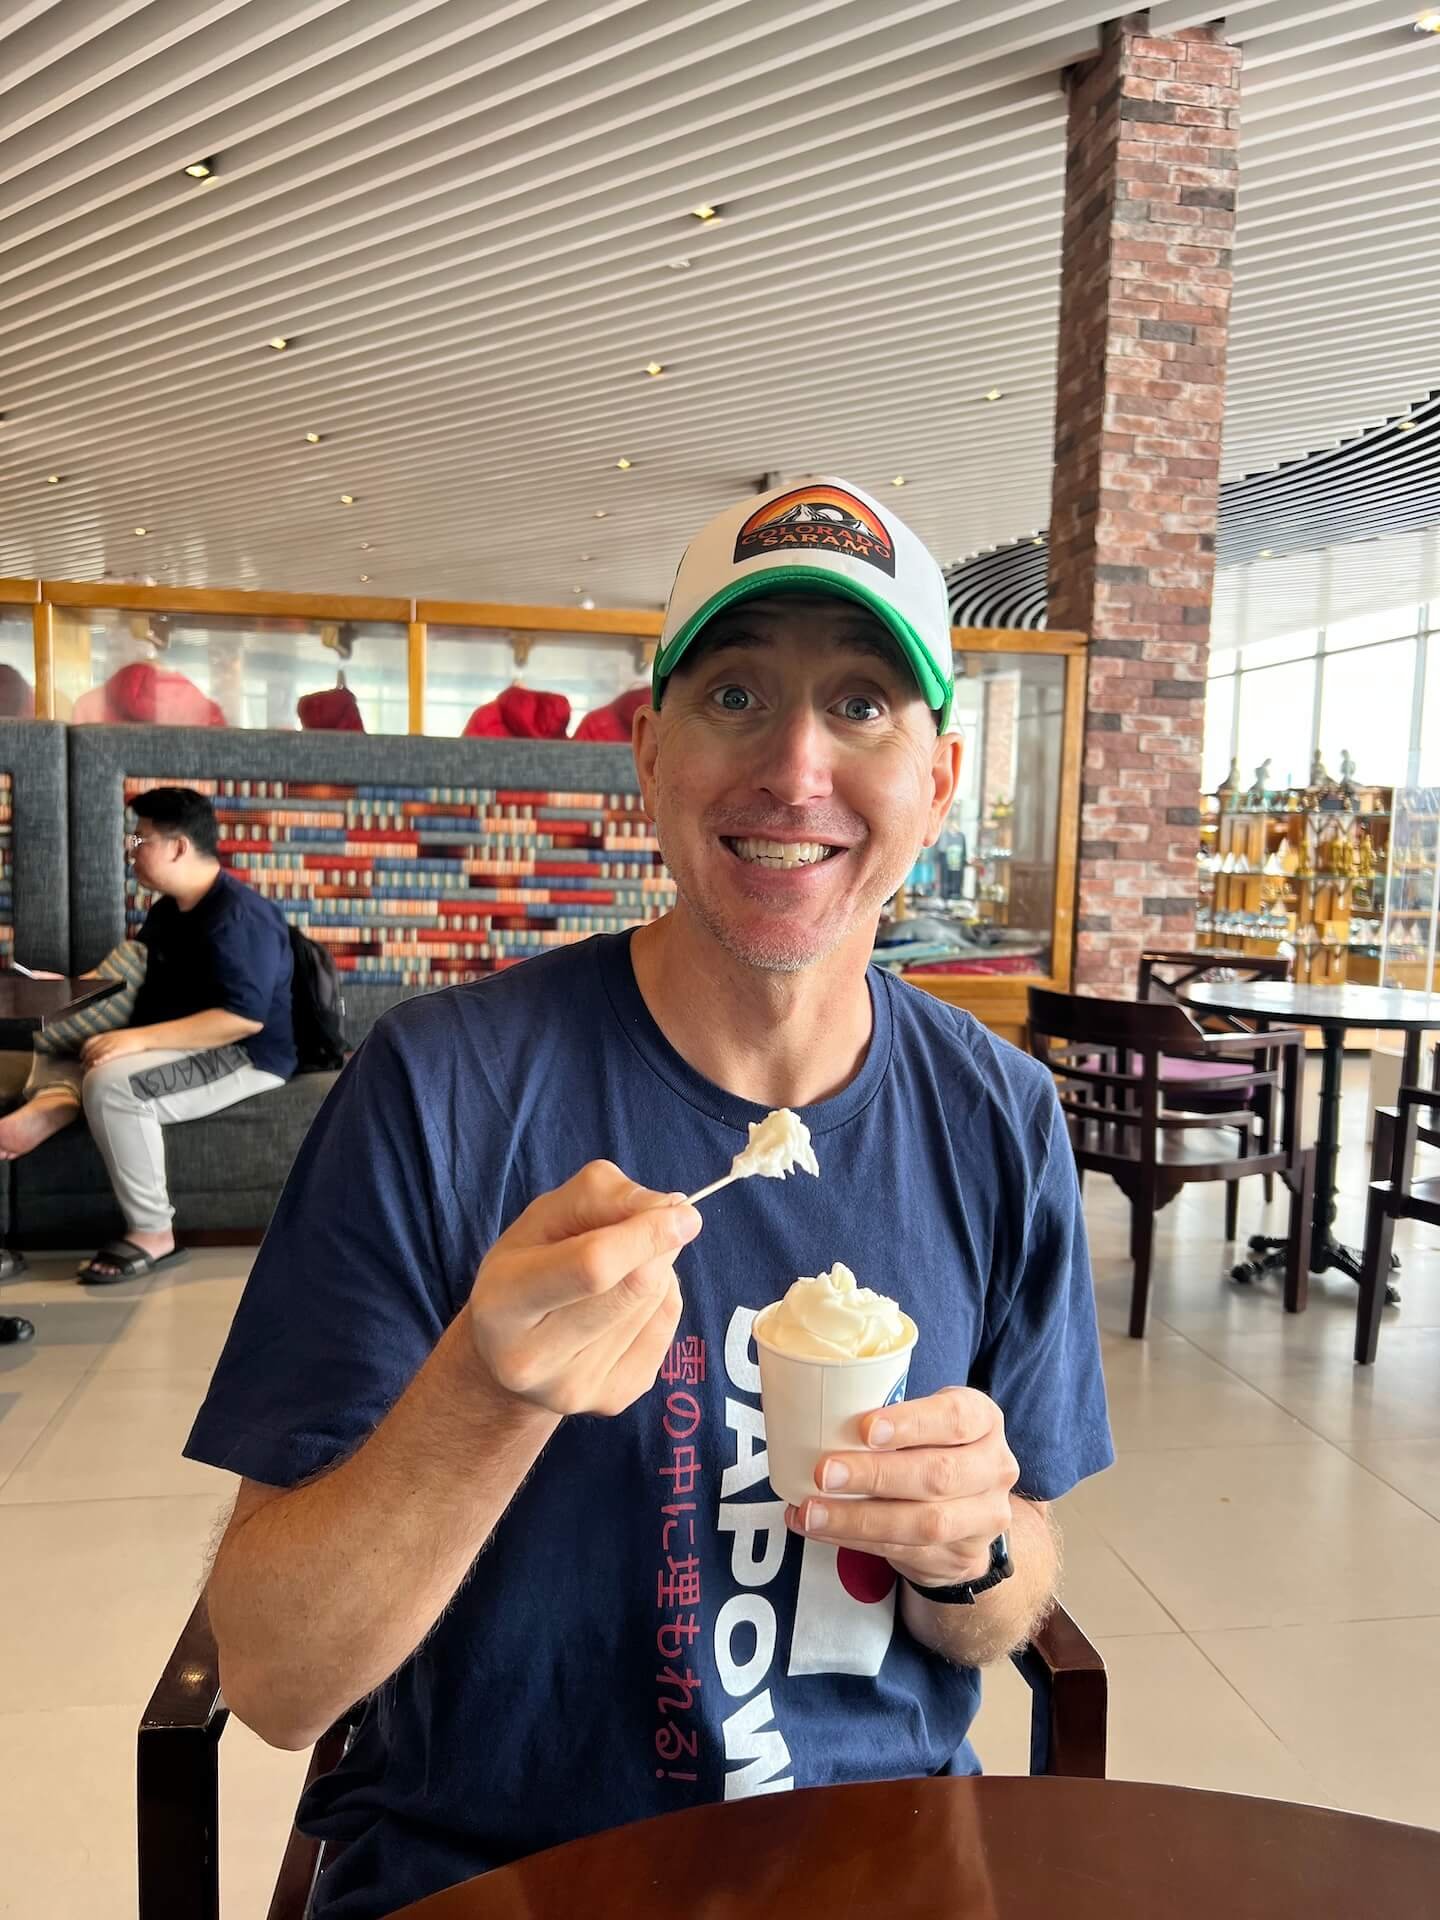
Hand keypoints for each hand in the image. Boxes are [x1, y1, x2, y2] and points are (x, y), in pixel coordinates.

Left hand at [80, 1028, 148, 1067]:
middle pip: (92, 1049)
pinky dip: (99, 1059)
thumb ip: (112, 1042)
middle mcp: (108, 1039)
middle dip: (86, 1058)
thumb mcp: (121, 1037)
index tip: (82, 1056)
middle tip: (83, 1067)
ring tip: (87, 1069)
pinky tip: (95, 1064)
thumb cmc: (136, 1038)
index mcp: (108, 1035)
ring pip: (97, 1052)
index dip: (84, 1049)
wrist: (146, 1036)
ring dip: (90, 1061)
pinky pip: (106, 1055)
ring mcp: (113, 1044)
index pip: (90, 1041)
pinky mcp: (119, 1049)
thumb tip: (107, 1049)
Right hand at [468, 1161, 701, 1419]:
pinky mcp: (611, 1400)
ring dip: (656, 1271)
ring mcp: (575, 1389)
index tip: (683, 1214)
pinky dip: (661, 1302)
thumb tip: (670, 1209)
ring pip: (654, 1305)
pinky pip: (665, 1331)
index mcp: (503, 1303)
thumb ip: (600, 1196)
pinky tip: (627, 1301)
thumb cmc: (527, 1268)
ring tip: (622, 1269)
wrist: (507, 1354)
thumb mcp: (543, 1216)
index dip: (645, 1235)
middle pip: (634, 1288)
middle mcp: (532, 1359)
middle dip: (656, 1247)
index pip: (592, 1266)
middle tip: (652, 1228)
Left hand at [785, 1387, 1018, 1588]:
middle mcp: (995, 1468)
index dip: (910, 1423)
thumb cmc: (932, 1448)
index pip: (955, 1417)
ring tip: (812, 1511)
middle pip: (938, 1474)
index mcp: (985, 1421)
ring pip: (924, 1523)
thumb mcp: (926, 1421)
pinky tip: (822, 1529)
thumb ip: (891, 1419)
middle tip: (824, 1472)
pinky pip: (905, 1552)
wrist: (971, 1512)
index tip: (864, 1429)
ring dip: (859, 1518)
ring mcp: (984, 1518)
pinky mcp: (962, 1557)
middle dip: (875, 1475)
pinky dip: (855, 1540)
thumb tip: (821, 1415)